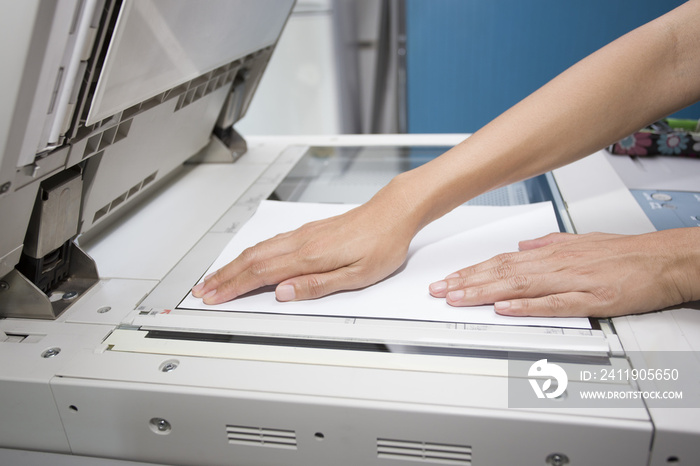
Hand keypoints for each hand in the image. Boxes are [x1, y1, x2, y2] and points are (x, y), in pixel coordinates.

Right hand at [191, 196, 415, 304]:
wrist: (393, 212)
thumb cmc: (381, 244)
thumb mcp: (357, 276)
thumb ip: (318, 286)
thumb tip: (283, 293)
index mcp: (309, 257)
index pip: (261, 275)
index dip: (233, 288)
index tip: (213, 298)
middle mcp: (301, 242)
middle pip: (252, 260)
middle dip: (224, 277)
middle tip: (202, 290)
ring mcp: (303, 234)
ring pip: (259, 250)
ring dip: (233, 265)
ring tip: (217, 277)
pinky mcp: (309, 230)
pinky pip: (271, 242)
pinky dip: (251, 253)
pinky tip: (248, 257)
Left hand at [428, 229, 699, 316]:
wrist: (663, 259)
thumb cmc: (624, 253)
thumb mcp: (580, 242)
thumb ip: (548, 245)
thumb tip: (522, 247)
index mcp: (550, 253)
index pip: (500, 262)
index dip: (470, 271)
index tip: (448, 279)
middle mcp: (554, 265)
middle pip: (501, 273)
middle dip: (466, 282)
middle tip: (438, 291)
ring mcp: (570, 281)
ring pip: (518, 286)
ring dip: (484, 292)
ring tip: (457, 298)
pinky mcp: (589, 299)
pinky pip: (551, 304)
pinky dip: (525, 307)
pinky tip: (503, 309)